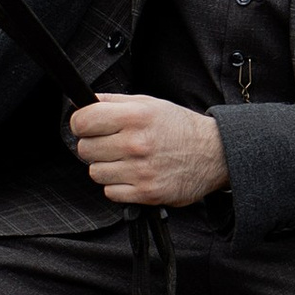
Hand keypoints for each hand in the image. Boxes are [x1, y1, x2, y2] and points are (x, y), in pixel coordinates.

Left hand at [69, 92, 228, 206]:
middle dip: (94, 146)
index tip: (87, 126)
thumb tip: (84, 101)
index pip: (83, 122)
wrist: (214, 154)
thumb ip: (114, 101)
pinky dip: (118, 186)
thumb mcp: (149, 103)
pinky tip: (132, 175)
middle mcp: (137, 143)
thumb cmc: (179, 128)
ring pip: (95, 173)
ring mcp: (141, 170)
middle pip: (85, 149)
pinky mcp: (146, 193)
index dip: (80, 124)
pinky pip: (110, 192)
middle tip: (111, 144)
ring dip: (106, 167)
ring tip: (125, 160)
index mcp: (135, 117)